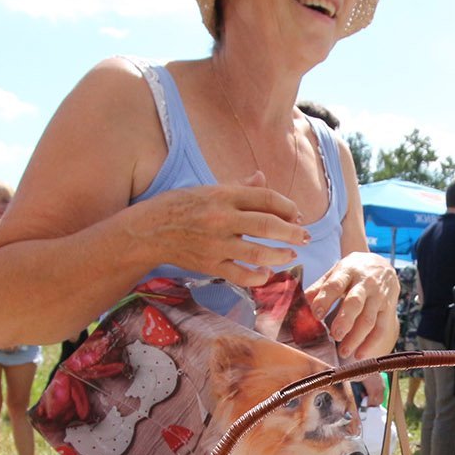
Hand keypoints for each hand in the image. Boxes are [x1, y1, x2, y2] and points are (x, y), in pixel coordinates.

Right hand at [153, 172, 307, 289]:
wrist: (149, 231)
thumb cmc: (180, 206)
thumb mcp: (208, 189)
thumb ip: (238, 187)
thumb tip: (262, 178)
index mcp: (223, 195)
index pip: (264, 197)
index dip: (287, 206)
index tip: (297, 214)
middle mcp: (221, 218)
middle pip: (267, 224)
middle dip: (292, 231)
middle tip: (305, 236)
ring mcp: (216, 244)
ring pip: (258, 251)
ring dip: (280, 254)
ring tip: (291, 255)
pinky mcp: (209, 264)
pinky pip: (239, 275)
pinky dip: (256, 276)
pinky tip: (265, 274)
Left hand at [307, 250, 400, 358]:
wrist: (382, 265)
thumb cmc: (353, 273)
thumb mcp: (336, 272)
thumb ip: (320, 287)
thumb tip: (304, 302)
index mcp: (348, 271)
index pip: (335, 285)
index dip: (325, 299)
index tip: (316, 314)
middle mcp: (365, 283)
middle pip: (355, 302)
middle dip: (345, 320)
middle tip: (334, 335)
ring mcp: (379, 296)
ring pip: (369, 319)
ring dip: (356, 337)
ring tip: (343, 351)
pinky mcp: (388, 308)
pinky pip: (381, 328)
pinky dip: (371, 343)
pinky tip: (360, 354)